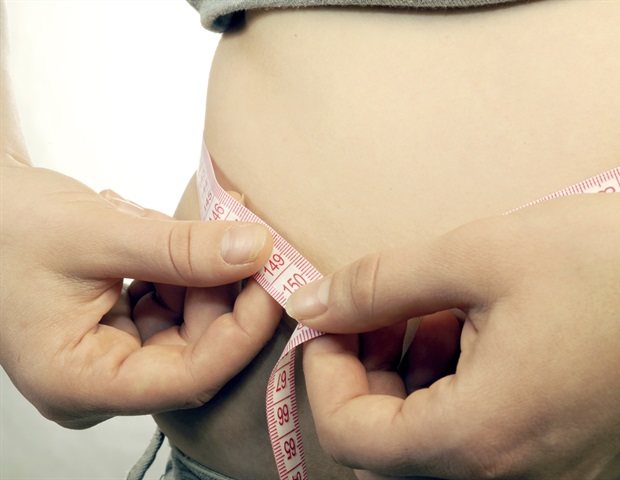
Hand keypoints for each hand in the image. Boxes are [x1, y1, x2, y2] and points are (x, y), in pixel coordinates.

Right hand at [0, 163, 273, 427]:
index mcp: (80, 382)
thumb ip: (181, 248)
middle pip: (196, 351)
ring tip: (200, 227)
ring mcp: (113, 354)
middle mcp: (101, 380)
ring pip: (190, 325)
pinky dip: (187, 272)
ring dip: (206, 276)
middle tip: (250, 239)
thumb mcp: (98, 234)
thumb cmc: (10, 224)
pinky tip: (175, 238)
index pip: (188, 378)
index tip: (274, 281)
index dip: (241, 332)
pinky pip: (174, 307)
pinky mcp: (122, 328)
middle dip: (227, 294)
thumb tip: (256, 250)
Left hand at [287, 194, 619, 478]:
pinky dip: (442, 390)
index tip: (331, 320)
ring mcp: (534, 472)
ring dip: (401, 382)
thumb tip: (310, 304)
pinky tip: (461, 332)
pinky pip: (468, 441)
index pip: (351, 438)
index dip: (324, 374)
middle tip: (375, 314)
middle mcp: (506, 477)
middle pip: (382, 450)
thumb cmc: (605, 265)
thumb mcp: (479, 257)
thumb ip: (379, 285)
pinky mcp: (551, 456)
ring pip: (423, 448)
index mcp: (481, 438)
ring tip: (425, 314)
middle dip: (362, 377)